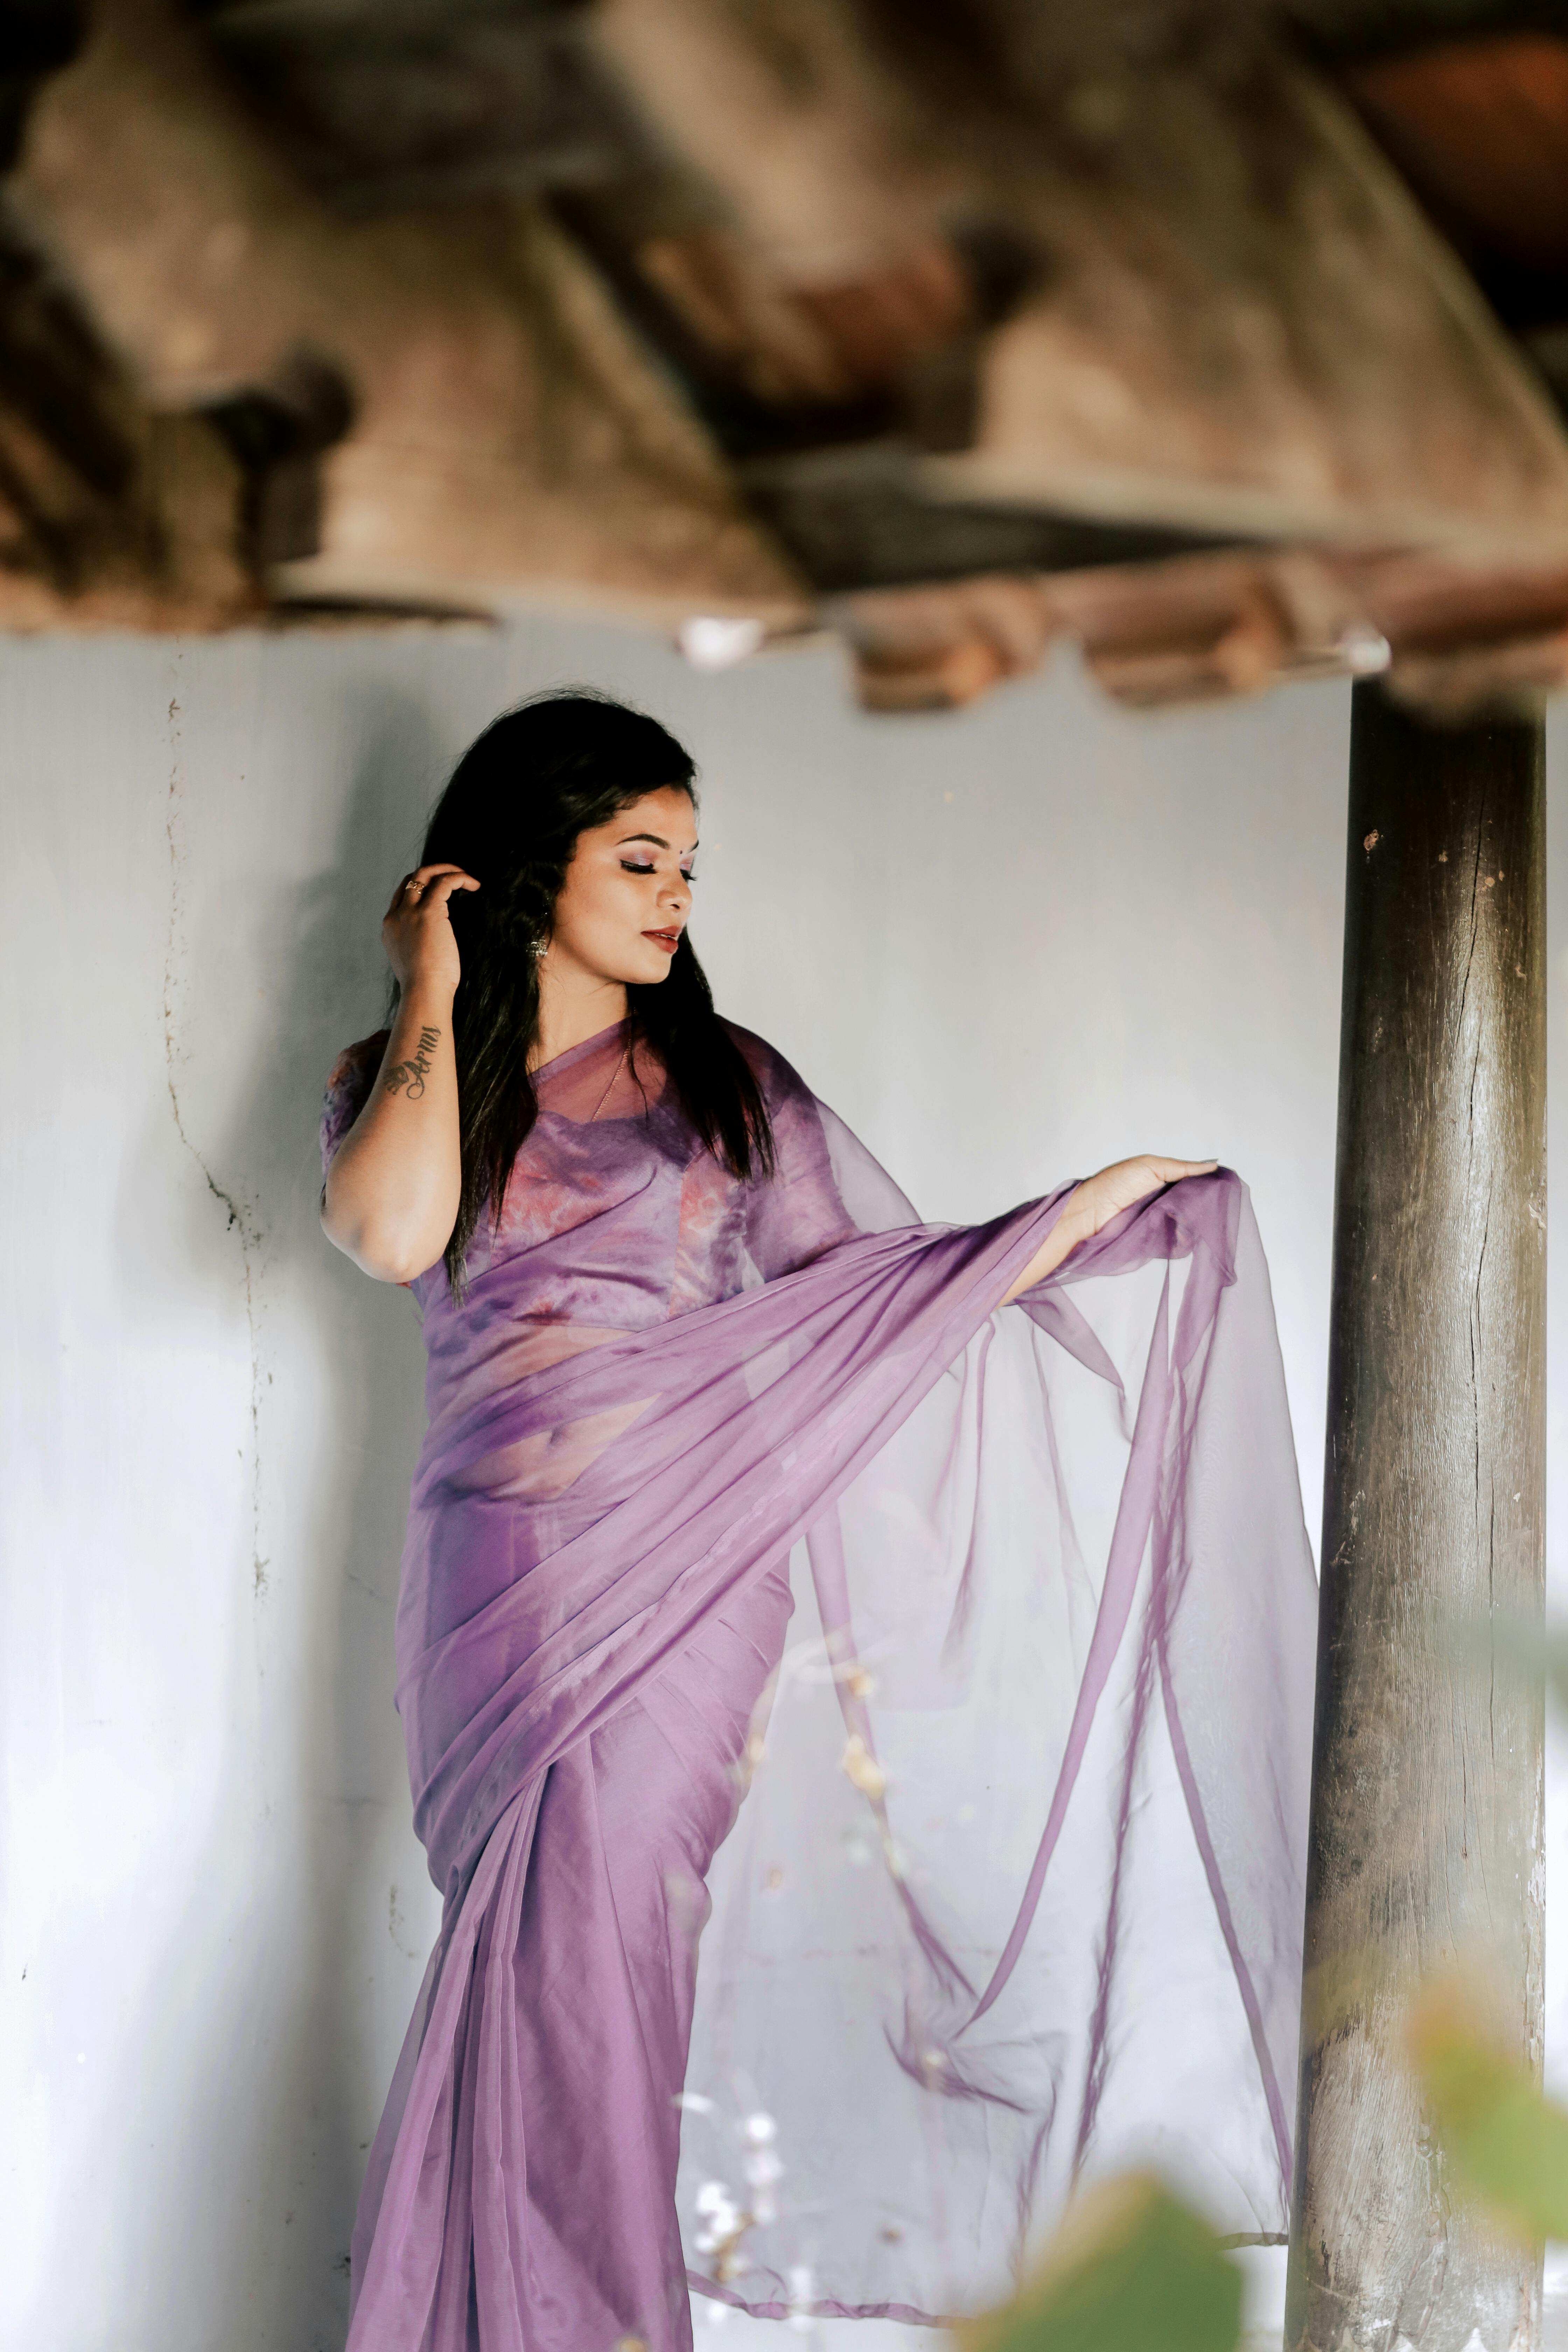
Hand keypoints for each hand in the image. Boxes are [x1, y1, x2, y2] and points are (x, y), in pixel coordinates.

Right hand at [382, 864, 479, 997]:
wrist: (423, 992)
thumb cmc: (425, 986)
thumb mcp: (413, 962)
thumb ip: (416, 947)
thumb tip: (431, 945)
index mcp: (391, 928)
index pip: (402, 896)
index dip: (420, 888)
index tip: (440, 892)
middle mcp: (396, 916)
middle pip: (411, 879)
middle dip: (432, 873)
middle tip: (453, 876)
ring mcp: (410, 912)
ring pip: (424, 874)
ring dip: (446, 870)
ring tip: (465, 876)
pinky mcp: (429, 912)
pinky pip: (444, 882)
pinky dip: (459, 878)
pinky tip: (473, 884)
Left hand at [1063, 1154, 1218, 1242]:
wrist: (1091, 1212)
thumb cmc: (1117, 1183)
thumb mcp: (1151, 1166)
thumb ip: (1182, 1167)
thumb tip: (1212, 1165)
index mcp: (1163, 1180)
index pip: (1193, 1183)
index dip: (1207, 1185)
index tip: (1223, 1187)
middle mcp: (1163, 1201)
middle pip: (1192, 1206)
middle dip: (1201, 1207)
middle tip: (1211, 1207)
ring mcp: (1159, 1222)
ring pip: (1187, 1226)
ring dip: (1193, 1225)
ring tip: (1195, 1222)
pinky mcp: (1153, 1241)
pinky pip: (1175, 1244)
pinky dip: (1182, 1242)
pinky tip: (1185, 1238)